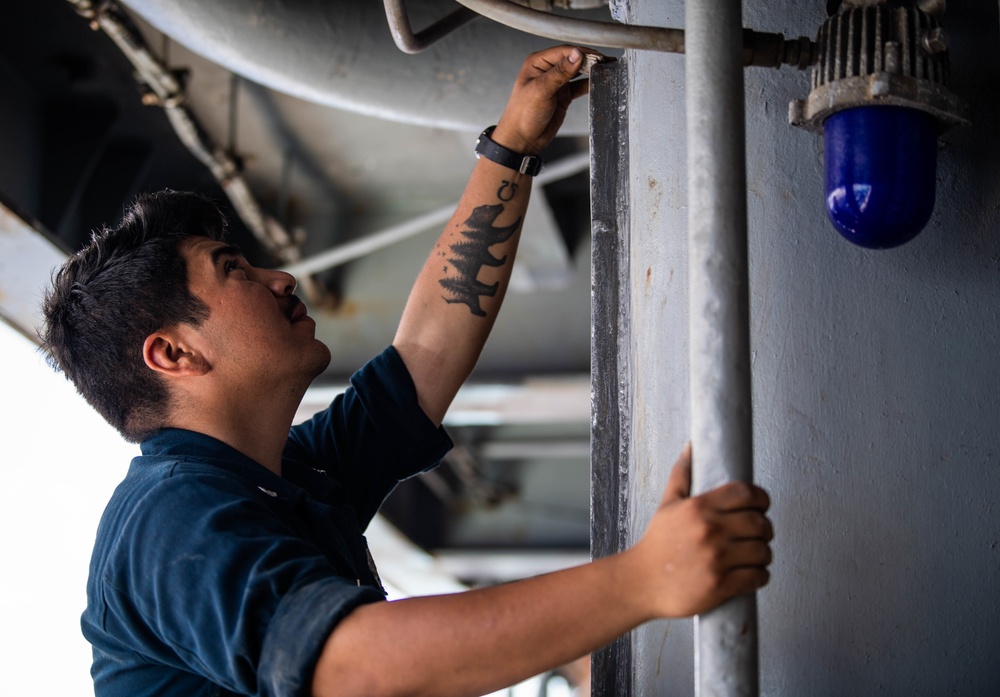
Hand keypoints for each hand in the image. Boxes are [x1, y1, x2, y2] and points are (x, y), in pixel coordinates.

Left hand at [492, 45, 603, 154]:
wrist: (522, 139)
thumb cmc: (523, 114)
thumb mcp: (541, 90)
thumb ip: (560, 72)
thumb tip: (577, 55)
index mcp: (538, 63)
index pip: (564, 52)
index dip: (581, 53)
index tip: (596, 57)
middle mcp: (547, 70)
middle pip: (573, 60)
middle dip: (589, 60)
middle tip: (605, 62)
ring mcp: (556, 83)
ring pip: (578, 72)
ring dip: (591, 71)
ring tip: (605, 69)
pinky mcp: (563, 95)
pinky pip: (579, 86)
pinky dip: (589, 85)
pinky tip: (598, 82)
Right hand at [627, 444, 772, 618]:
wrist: (641, 582)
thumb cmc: (656, 543)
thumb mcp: (667, 505)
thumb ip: (682, 474)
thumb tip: (691, 447)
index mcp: (698, 507)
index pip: (746, 493)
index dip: (761, 499)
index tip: (761, 506)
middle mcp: (709, 530)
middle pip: (760, 523)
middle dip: (765, 527)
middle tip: (759, 532)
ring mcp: (716, 559)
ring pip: (763, 551)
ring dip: (764, 553)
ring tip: (755, 554)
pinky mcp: (720, 585)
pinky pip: (758, 576)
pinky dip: (761, 575)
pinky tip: (752, 573)